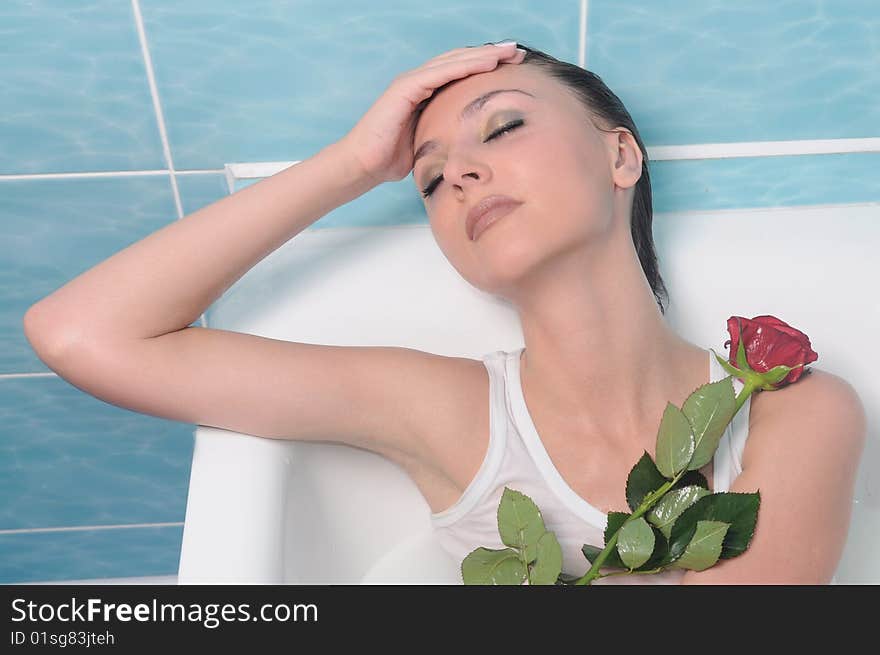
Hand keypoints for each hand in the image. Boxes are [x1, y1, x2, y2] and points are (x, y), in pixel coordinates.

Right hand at [336, 43, 525, 185]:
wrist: (363, 165)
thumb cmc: (392, 160)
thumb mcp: (430, 145)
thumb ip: (448, 137)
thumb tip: (474, 149)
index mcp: (426, 93)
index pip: (460, 73)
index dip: (485, 67)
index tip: (513, 67)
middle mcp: (419, 82)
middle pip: (460, 61)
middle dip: (490, 55)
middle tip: (518, 51)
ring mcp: (411, 82)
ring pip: (453, 61)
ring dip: (483, 54)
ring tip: (509, 51)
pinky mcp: (405, 87)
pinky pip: (440, 72)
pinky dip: (465, 66)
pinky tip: (487, 62)